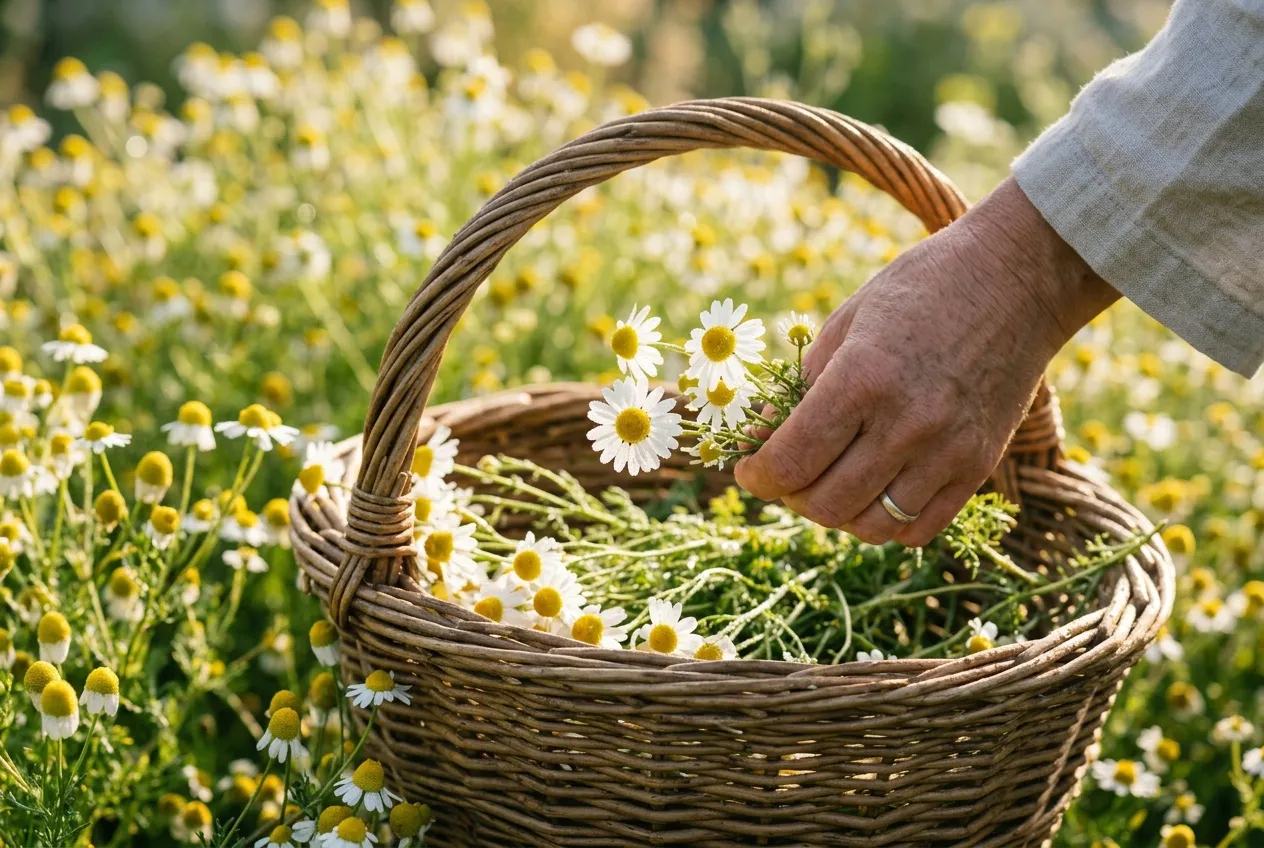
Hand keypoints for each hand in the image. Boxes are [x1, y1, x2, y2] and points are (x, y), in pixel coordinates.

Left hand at [734, 177, 1118, 545]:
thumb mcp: (845, 322)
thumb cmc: (919, 290)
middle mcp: (906, 423)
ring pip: (870, 526)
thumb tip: (759, 441)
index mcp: (862, 378)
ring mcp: (947, 451)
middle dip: (792, 496)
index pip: (789, 462)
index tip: (749, 470)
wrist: (1016, 279)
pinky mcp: (978, 467)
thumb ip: (799, 388)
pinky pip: (918, 529)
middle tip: (789, 474)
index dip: (756, 477)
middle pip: (825, 504)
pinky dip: (885, 523)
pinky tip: (874, 491)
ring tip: (831, 481)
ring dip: (837, 514)